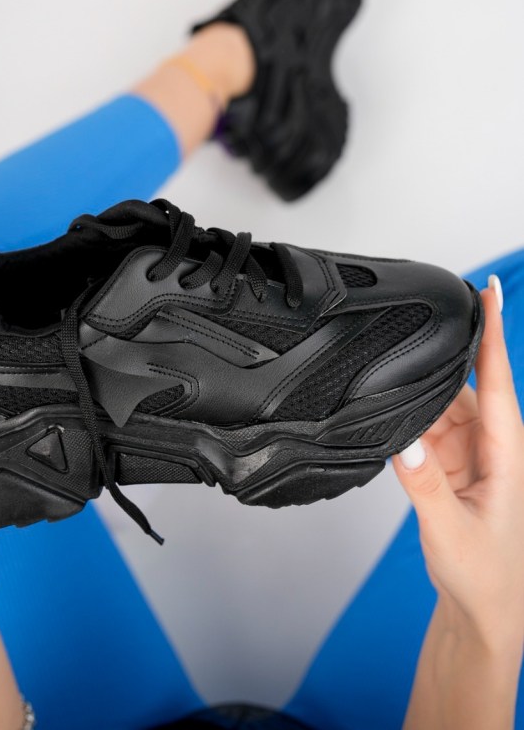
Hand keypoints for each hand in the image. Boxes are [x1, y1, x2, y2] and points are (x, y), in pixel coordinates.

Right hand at [393, 279, 523, 651]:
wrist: (484, 611)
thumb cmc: (486, 576)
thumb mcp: (453, 532)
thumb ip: (425, 487)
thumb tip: (401, 442)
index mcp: (509, 454)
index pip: (500, 378)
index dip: (494, 331)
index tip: (489, 289)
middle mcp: (494, 446)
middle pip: (463, 384)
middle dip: (436, 364)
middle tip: (403, 346)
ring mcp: (472, 454)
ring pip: (441, 404)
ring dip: (417, 401)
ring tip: (389, 395)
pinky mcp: (452, 465)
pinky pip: (427, 427)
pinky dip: (409, 422)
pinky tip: (392, 422)